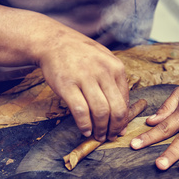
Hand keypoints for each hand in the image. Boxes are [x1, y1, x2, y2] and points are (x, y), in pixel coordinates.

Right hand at [38, 26, 129, 141]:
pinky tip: (85, 130)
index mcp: (116, 67)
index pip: (125, 100)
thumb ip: (115, 83)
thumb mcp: (104, 61)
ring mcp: (85, 78)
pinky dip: (84, 125)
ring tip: (98, 136)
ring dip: (101, 129)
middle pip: (116, 109)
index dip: (123, 119)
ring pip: (100, 112)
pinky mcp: (67, 85)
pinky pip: (80, 111)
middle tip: (110, 137)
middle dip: (115, 128)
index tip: (119, 129)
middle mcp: (103, 72)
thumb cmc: (81, 55)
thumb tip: (123, 113)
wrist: (53, 41)